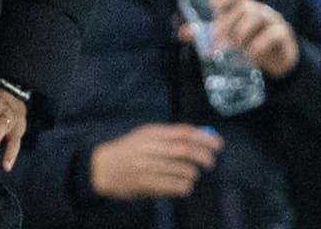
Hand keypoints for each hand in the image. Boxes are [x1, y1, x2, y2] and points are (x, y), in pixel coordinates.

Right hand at [90, 123, 222, 199]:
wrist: (102, 168)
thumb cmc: (129, 150)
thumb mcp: (146, 136)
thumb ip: (172, 136)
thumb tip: (203, 136)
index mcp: (151, 133)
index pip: (183, 132)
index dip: (204, 138)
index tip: (218, 144)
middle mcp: (150, 148)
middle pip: (186, 151)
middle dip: (204, 156)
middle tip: (210, 162)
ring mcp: (148, 166)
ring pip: (184, 171)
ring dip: (193, 174)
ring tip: (190, 174)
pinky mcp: (147, 184)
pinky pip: (176, 186)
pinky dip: (185, 186)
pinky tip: (182, 185)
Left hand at [207, 0, 298, 78]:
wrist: (278, 62)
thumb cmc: (249, 43)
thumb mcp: (229, 39)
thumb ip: (206, 34)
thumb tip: (181, 33)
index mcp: (245, 7)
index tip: (213, 6)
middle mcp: (259, 10)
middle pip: (244, 6)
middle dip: (227, 22)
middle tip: (216, 40)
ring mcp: (273, 21)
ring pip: (257, 16)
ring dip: (242, 30)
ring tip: (233, 46)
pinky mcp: (283, 36)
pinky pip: (273, 34)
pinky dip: (259, 44)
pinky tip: (250, 55)